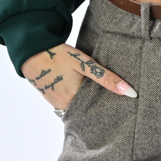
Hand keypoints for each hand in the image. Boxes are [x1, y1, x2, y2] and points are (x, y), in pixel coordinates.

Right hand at [22, 45, 136, 110]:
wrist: (30, 48)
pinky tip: (79, 91)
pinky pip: (66, 104)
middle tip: (112, 105)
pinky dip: (74, 100)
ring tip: (97, 98)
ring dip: (85, 104)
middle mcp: (63, 107)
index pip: (96, 112)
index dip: (106, 110)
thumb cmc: (57, 54)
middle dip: (96, 109)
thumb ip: (107, 78)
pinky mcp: (50, 98)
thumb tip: (130, 93)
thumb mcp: (85, 64)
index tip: (118, 110)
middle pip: (86, 112)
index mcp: (73, 101)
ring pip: (76, 108)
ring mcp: (55, 104)